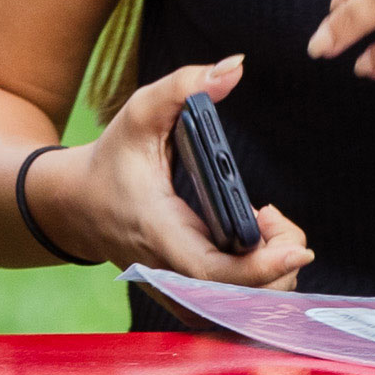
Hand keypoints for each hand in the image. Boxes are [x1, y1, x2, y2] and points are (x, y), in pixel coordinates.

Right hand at [43, 58, 313, 287]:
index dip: (259, 267)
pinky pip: (233, 305)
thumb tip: (236, 67)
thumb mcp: (139, 113)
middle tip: (272, 215)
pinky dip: (257, 281)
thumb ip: (185, 86)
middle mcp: (169, 273)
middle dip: (279, 262)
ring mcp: (176, 293)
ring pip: (242, 306)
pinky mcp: (186, 299)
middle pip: (240, 295)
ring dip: (271, 271)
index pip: (211, 269)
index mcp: (158, 232)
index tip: (296, 250)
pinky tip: (251, 245)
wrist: (77, 206)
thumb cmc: (112, 160)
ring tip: (261, 225)